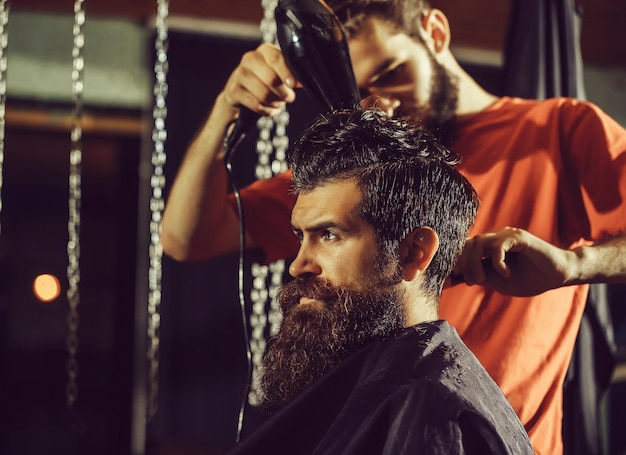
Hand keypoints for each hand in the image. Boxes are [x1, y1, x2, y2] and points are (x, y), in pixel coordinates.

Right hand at [223, 43, 297, 116]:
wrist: (240, 91)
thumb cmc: (264, 80)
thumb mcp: (278, 72)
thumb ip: (290, 74)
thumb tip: (301, 82)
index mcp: (264, 51)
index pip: (276, 59)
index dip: (286, 73)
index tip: (293, 85)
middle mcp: (250, 59)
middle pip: (271, 79)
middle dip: (284, 93)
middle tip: (288, 98)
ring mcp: (239, 74)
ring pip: (264, 94)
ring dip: (276, 103)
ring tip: (278, 103)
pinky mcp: (233, 90)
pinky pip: (256, 104)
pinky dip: (267, 110)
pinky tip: (270, 109)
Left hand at [452, 227, 577, 295]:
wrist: (559, 275)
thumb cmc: (531, 279)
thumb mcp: (499, 282)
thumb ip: (481, 277)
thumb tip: (458, 276)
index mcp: (490, 248)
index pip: (465, 248)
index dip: (456, 261)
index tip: (452, 277)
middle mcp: (496, 238)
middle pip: (468, 244)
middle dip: (463, 264)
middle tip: (471, 281)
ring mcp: (507, 236)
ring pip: (479, 242)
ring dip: (475, 263)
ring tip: (483, 279)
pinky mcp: (519, 238)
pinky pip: (498, 246)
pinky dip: (496, 262)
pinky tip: (505, 273)